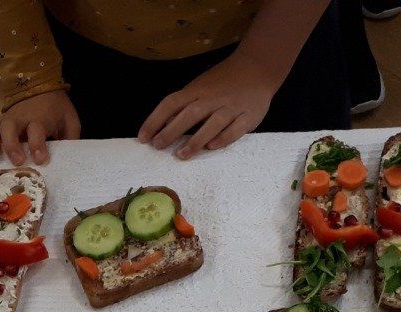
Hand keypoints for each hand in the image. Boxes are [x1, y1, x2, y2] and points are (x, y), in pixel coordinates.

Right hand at [0, 90, 80, 165]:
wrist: (41, 88)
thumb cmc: (56, 110)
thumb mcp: (70, 120)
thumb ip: (70, 138)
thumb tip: (69, 158)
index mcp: (40, 118)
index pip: (37, 130)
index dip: (38, 144)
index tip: (39, 159)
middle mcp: (20, 118)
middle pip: (10, 128)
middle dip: (12, 144)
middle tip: (16, 161)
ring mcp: (5, 120)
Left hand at [138, 52, 277, 158]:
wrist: (258, 67)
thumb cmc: (222, 82)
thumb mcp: (199, 88)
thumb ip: (182, 106)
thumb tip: (160, 127)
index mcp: (197, 91)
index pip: (171, 103)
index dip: (155, 120)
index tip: (143, 137)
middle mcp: (212, 99)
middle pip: (190, 114)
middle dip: (172, 130)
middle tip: (158, 146)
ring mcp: (231, 107)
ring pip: (213, 123)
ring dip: (196, 139)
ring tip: (181, 155)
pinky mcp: (248, 116)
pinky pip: (236, 128)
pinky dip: (224, 137)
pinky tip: (212, 146)